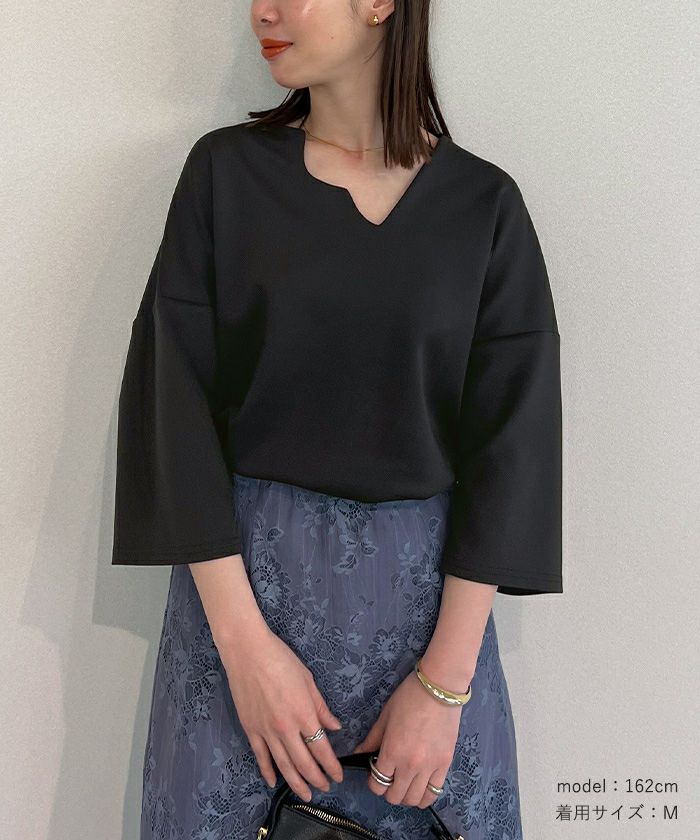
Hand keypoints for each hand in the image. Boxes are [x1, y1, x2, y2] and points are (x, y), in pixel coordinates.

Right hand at [219, 628, 344, 800]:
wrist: (247, 652)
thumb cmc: (281, 659)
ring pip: (283, 765)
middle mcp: (286, 727)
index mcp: (303, 713)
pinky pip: (260, 756)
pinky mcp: (250, 729)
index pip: (321, 748)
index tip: (338, 775)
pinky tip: (273, 782)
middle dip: (317, 778)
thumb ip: (321, 707)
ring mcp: (266, 730)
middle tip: (326, 787)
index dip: (331, 766)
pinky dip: (267, 771)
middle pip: (304, 763)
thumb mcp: (308, 680)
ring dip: (296, 782)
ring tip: (306, 794)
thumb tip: (334, 727)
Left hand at [351, 667, 466, 807]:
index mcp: (392, 751)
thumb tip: (358, 754)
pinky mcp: (445, 764)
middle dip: (388, 790)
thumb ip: (371, 739)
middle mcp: (410, 765)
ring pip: (414, 800)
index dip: (373, 782)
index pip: (377, 784)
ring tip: (405, 782)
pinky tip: (420, 785)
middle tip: (389, 776)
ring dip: (406, 795)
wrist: (440, 688)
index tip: (375, 772)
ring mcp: (430, 767)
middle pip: (395, 797)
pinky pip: (434, 793)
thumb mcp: (385, 716)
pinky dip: (425, 795)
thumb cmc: (409, 697)